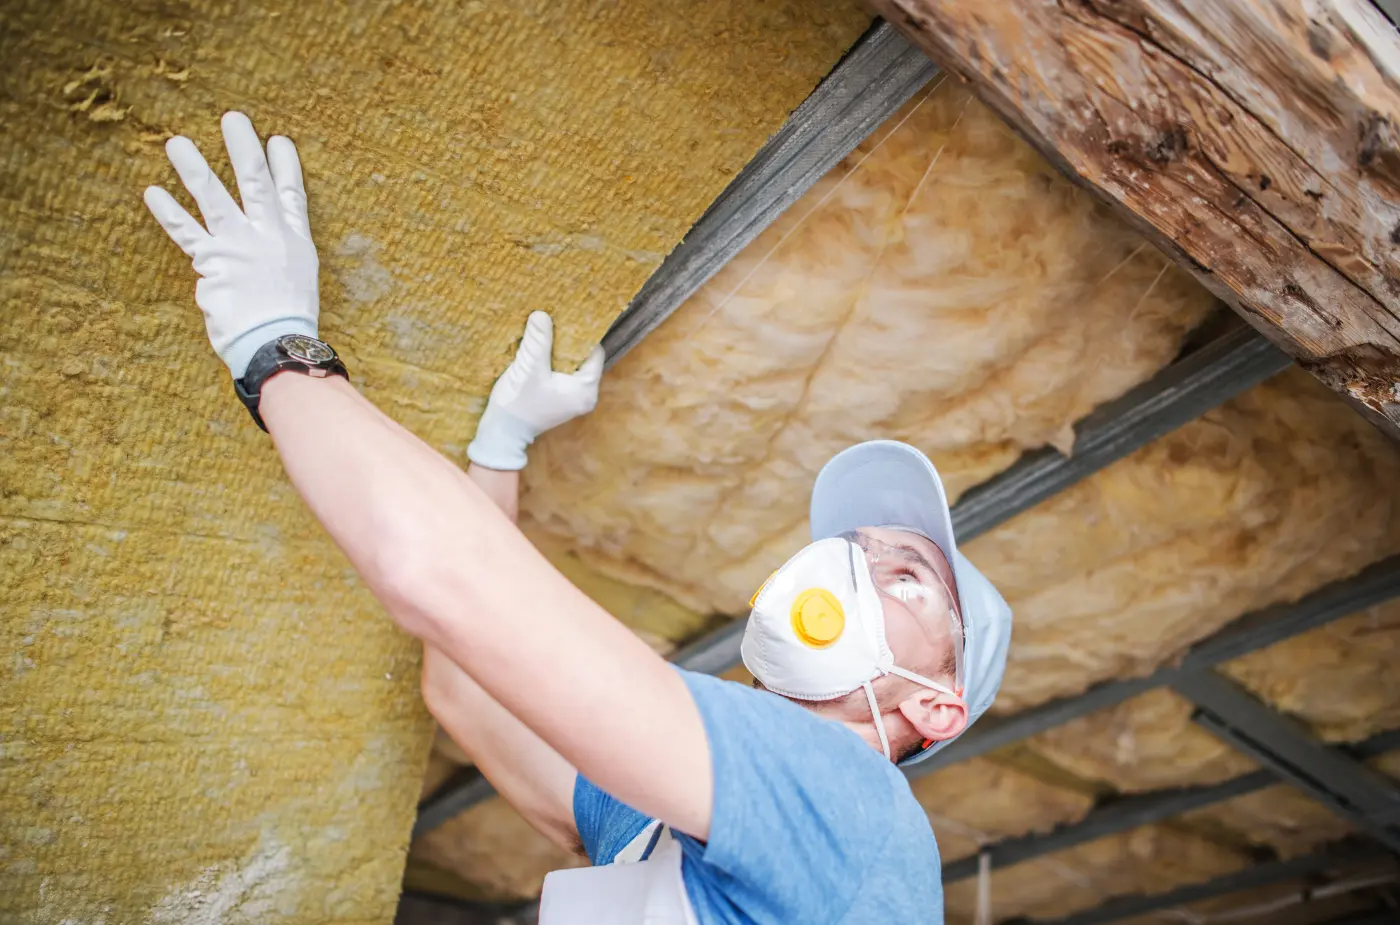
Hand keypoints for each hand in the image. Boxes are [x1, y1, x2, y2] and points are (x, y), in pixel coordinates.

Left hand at [144, 111, 318, 378]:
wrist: (276, 341)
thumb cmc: (289, 320)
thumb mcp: (298, 281)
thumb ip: (280, 257)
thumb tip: (259, 250)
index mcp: (295, 241)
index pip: (291, 195)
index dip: (285, 166)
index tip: (278, 139)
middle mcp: (267, 235)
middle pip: (254, 183)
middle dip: (243, 149)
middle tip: (232, 119)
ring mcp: (238, 245)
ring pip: (214, 198)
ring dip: (194, 168)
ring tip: (177, 143)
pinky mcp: (212, 261)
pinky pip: (186, 231)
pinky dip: (168, 211)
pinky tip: (152, 191)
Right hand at [467, 312, 605, 470]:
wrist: (501, 435)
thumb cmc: (518, 405)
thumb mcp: (529, 369)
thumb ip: (538, 341)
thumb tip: (542, 315)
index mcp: (586, 390)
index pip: (594, 352)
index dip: (580, 334)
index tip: (567, 317)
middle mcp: (585, 396)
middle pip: (582, 358)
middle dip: (567, 340)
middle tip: (554, 319)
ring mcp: (572, 399)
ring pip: (570, 365)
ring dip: (557, 350)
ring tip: (545, 330)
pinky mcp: (559, 400)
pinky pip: (561, 374)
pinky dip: (552, 362)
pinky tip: (539, 349)